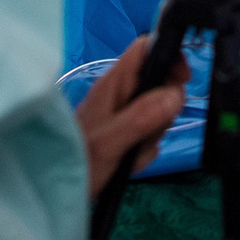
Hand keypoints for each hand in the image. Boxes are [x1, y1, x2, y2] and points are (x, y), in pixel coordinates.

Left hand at [75, 33, 189, 193]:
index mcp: (113, 84)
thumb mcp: (111, 142)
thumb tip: (175, 94)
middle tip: (152, 129)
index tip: (183, 79)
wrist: (56, 192)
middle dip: (165, 106)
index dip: (169, 54)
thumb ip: (142, 117)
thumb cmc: (78, 163)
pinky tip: (129, 161)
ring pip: (158, 110)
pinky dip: (146, 148)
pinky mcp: (125, 132)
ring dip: (155, 132)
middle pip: (159, 81)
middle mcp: (119, 93)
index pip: (146, 48)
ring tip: (133, 151)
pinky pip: (151, 132)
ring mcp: (122, 113)